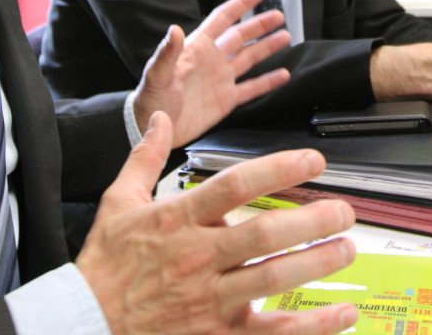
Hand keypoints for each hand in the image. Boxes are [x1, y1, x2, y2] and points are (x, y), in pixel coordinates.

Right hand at [77, 111, 359, 334]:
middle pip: (262, 235)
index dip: (276, 170)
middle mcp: (197, 258)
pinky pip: (269, 334)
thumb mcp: (117, 203)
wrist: (83, 323)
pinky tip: (342, 314)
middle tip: (343, 211)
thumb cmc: (104, 265)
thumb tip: (161, 119)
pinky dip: (309, 326)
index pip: (233, 187)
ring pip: (271, 280)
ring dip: (316, 264)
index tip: (312, 161)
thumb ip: (145, 158)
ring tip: (348, 248)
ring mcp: (207, 300)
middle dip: (310, 221)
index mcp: (177, 220)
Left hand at [132, 0, 292, 145]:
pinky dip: (268, 82)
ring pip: (249, 58)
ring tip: (285, 37)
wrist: (152, 128)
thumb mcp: (157, 74)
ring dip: (267, 48)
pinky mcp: (226, 100)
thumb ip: (167, 52)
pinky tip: (282, 75)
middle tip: (278, 15)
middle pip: (240, 36)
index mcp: (197, 48)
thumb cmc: (150, 98)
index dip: (239, 6)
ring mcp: (220, 80)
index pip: (222, 20)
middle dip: (259, 25)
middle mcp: (212, 60)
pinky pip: (251, 88)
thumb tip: (174, 29)